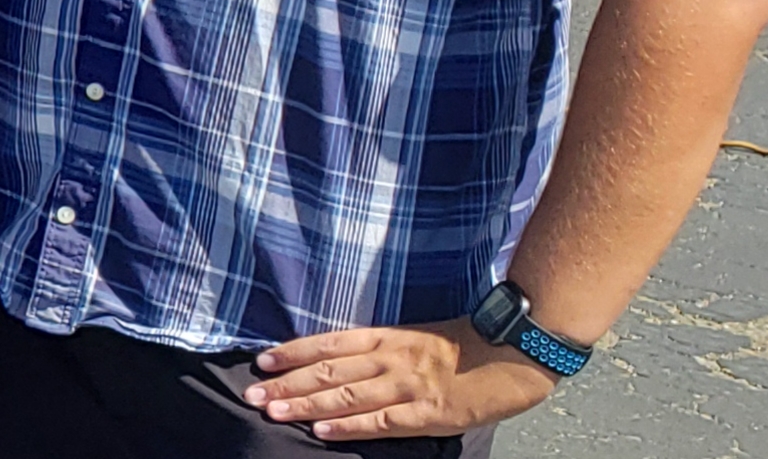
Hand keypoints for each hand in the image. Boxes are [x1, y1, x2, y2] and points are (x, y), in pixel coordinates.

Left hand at [246, 319, 559, 438]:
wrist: (516, 350)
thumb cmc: (467, 346)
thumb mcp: (417, 338)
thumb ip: (382, 349)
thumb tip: (341, 361)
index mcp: (388, 337)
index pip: (329, 343)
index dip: (293, 351)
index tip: (261, 360)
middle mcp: (392, 358)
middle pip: (328, 370)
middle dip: (286, 382)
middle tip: (251, 392)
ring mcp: (409, 385)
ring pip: (346, 395)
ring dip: (305, 403)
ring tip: (273, 410)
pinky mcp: (430, 412)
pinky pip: (382, 421)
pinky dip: (349, 426)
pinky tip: (322, 430)